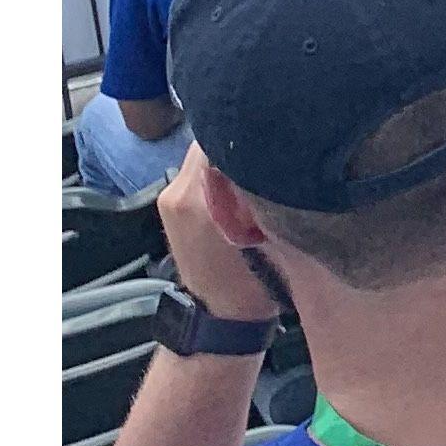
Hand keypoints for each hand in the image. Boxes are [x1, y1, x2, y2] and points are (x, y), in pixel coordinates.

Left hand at [157, 149, 285, 328]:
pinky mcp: (168, 204)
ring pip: (202, 155)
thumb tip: (276, 148)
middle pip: (209, 141)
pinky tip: (240, 177)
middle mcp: (177, 191)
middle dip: (240, 140)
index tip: (277, 132)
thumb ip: (265, 185)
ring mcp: (169, 197)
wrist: (220, 316)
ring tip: (259, 160)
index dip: (253, 129)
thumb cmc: (254, 282)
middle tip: (272, 144)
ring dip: (228, 154)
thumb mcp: (272, 230)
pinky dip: (216, 169)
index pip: (222, 137)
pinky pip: (195, 171)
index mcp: (199, 197)